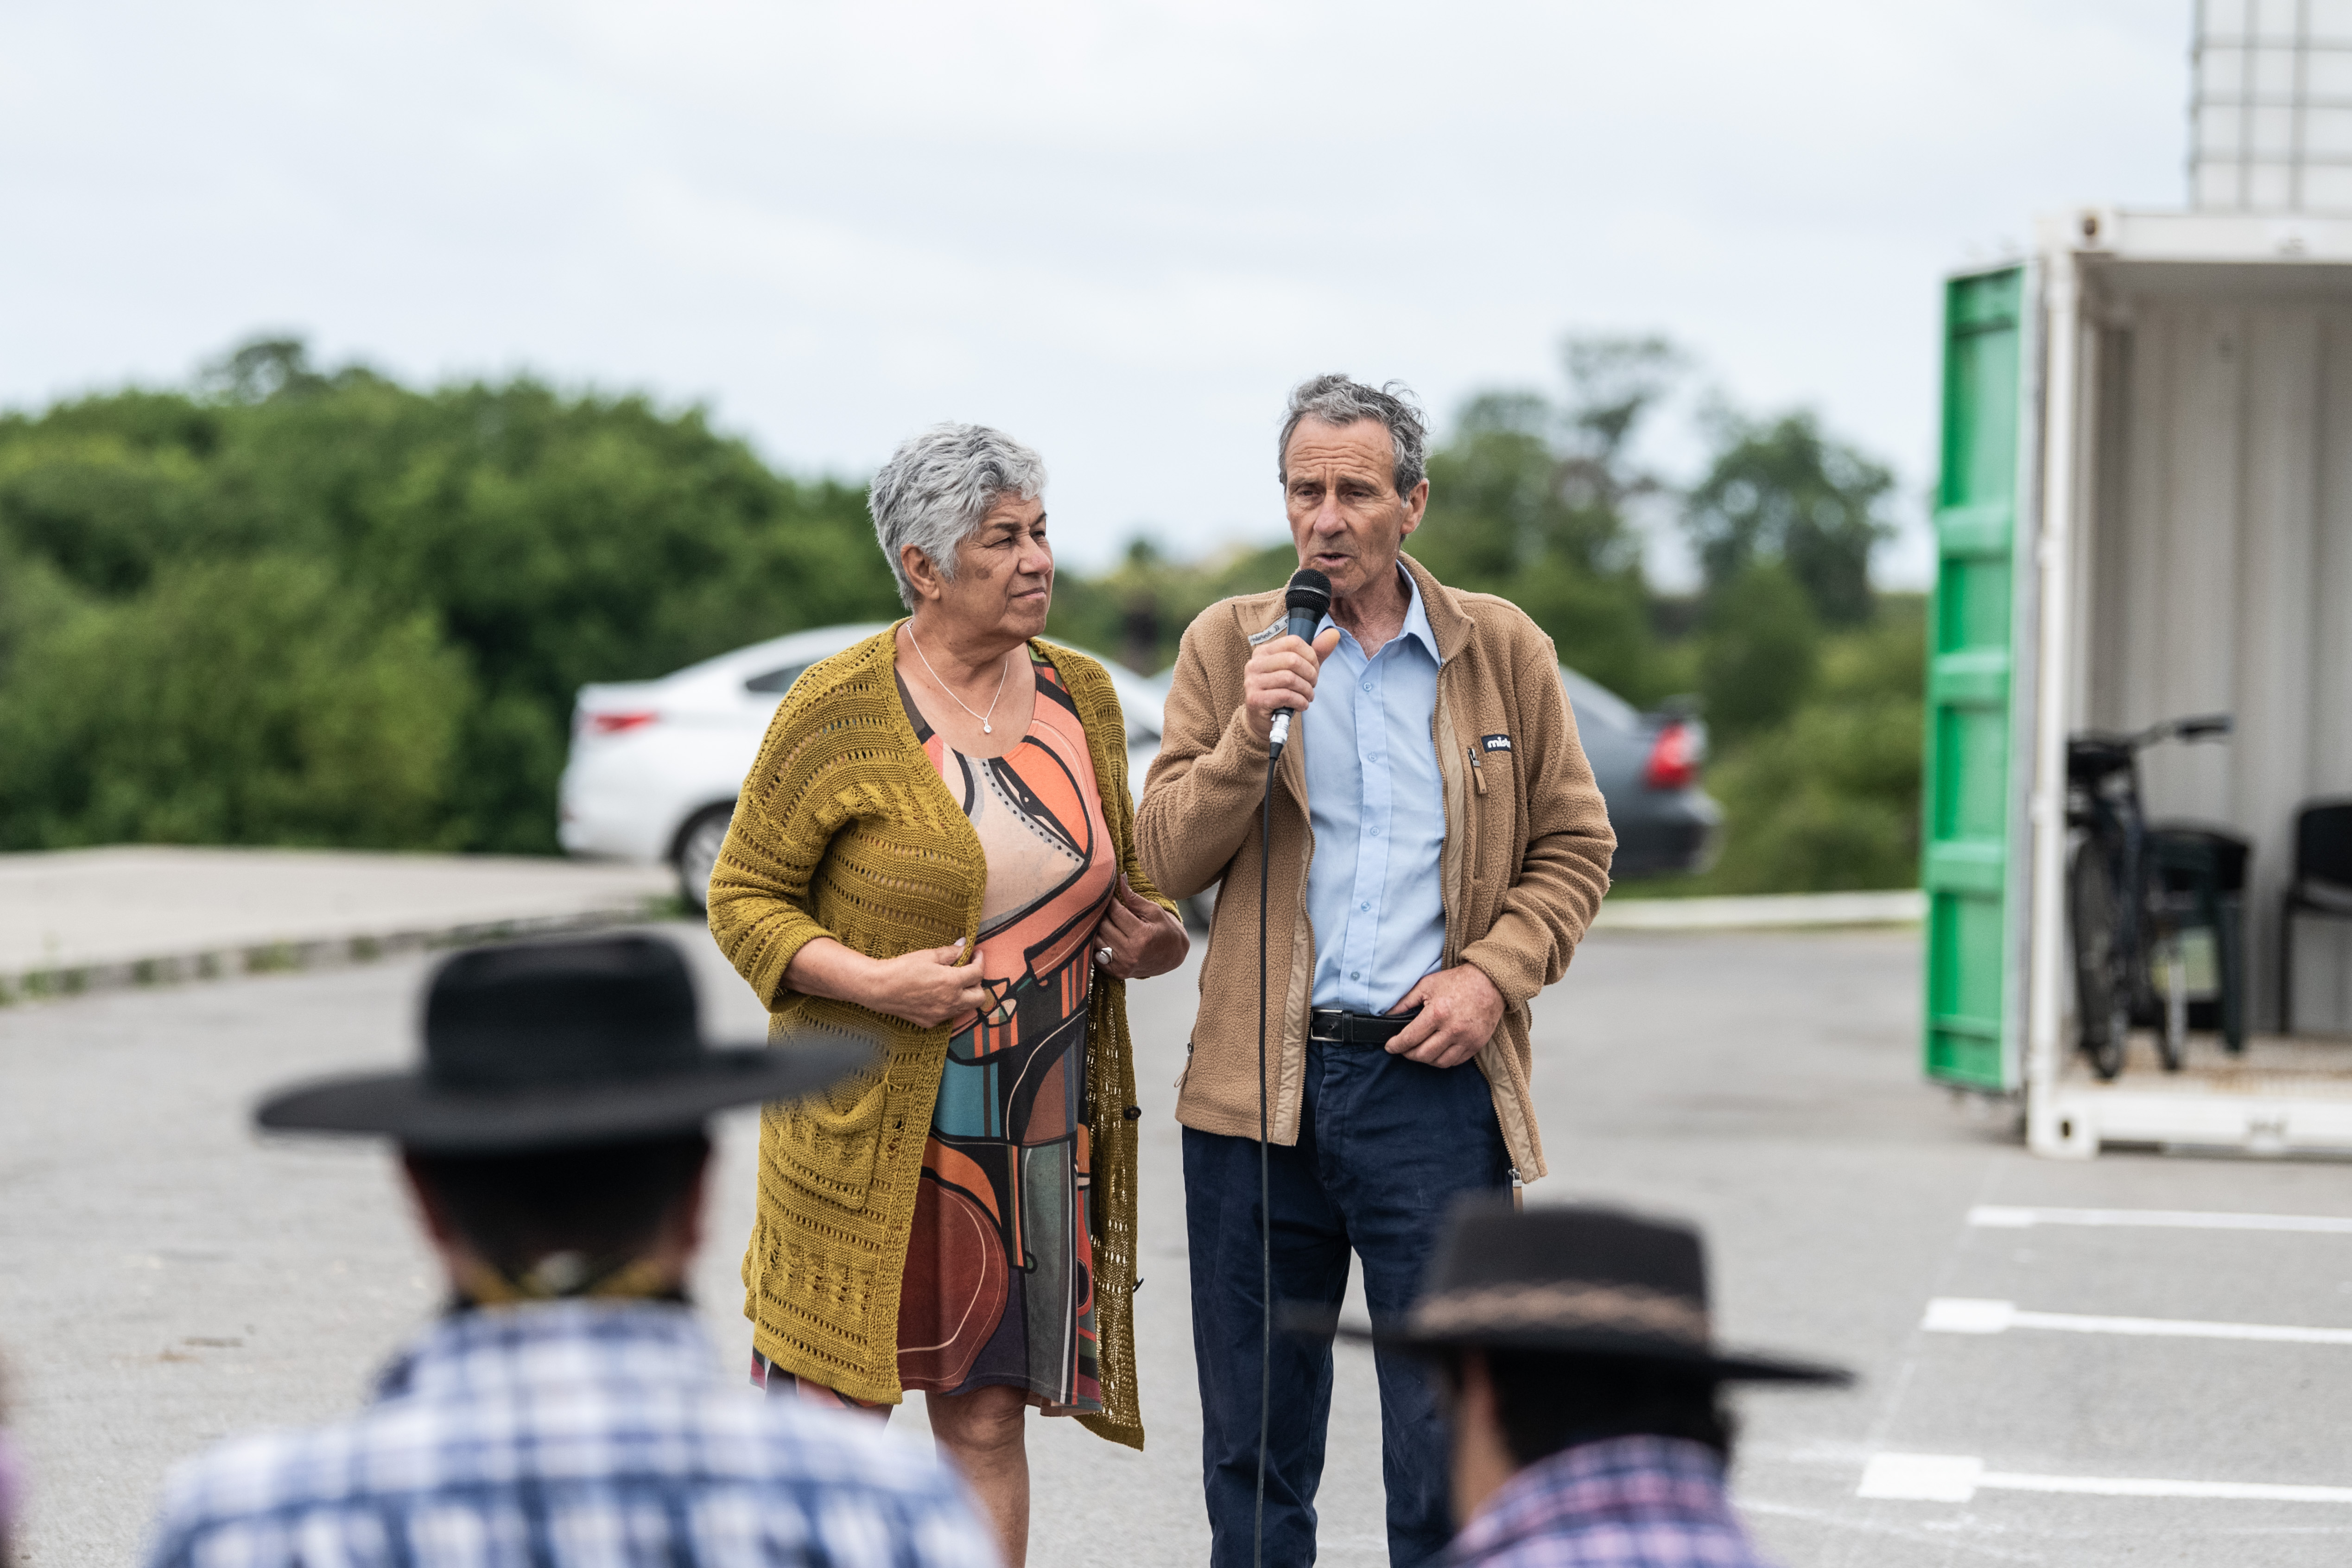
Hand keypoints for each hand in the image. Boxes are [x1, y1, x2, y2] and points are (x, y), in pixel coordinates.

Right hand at [866, 940, 991, 1026]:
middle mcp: (950, 1001)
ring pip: (965, 1007)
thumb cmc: (902, 968)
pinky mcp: (930, 1022)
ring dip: (964, 995)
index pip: (978, 973)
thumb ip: (950, 952)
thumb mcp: (928, 955)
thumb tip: (964, 946)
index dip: (980, 961)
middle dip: (977, 983)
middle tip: (968, 971)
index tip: (976, 954)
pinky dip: (949, 1004)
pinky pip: (948, 1014)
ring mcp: (941, 1014)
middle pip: (979, 997)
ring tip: (953, 982)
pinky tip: (938, 994)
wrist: (880, 988)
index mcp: (952, 982)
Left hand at [1091, 877, 1188, 981]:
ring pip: (1097, 941)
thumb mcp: (1154, 911)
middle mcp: (1131, 953)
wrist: (1173, 956)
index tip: (1108, 894)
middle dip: (1102, 914)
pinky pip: (1096, 956)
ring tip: (1102, 920)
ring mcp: (1123, 965)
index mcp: (1142, 936)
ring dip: (1096, 929)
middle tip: (1103, 906)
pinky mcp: (1117, 973)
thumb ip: (1134, 898)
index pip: (1116, 913)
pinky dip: (1097, 945)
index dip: (1110, 901)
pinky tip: (1103, 936)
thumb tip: (1120, 879)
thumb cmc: (1165, 931)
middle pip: (1103, 927)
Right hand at [1242, 627, 1342, 744]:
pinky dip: (1300, 701)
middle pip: (1293, 660)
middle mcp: (1255, 663)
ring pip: (1290, 678)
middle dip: (1310, 675)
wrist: (1263, 720)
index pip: (1293, 642)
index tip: (1314, 670)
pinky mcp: (1255, 699)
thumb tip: (1334, 633)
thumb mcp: (1300, 670)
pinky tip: (1301, 705)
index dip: (1311, 656)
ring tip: (1307, 697)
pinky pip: (1285, 695)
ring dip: (1306, 690)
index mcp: (1264, 651)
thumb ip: (1316, 652)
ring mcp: (1252, 681)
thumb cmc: (1282, 691)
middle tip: (1312, 685)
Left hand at [1384, 963, 1504, 1068]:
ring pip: (1439, 1062)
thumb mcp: (1427, 985)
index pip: (1410, 1038)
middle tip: (1404, 1049)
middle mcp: (1452, 1029)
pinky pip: (1455, 1062)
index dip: (1396, 1045)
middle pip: (1423, 1054)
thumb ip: (1405, 1001)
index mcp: (1437, 1013)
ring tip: (1420, 1051)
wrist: (1490, 983)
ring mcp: (1466, 1039)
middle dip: (1409, 1054)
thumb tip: (1387, 1015)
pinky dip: (1443, 1060)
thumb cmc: (1457, 982)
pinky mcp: (1476, 1044)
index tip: (1390, 1047)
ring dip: (1426, 1059)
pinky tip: (1437, 1051)